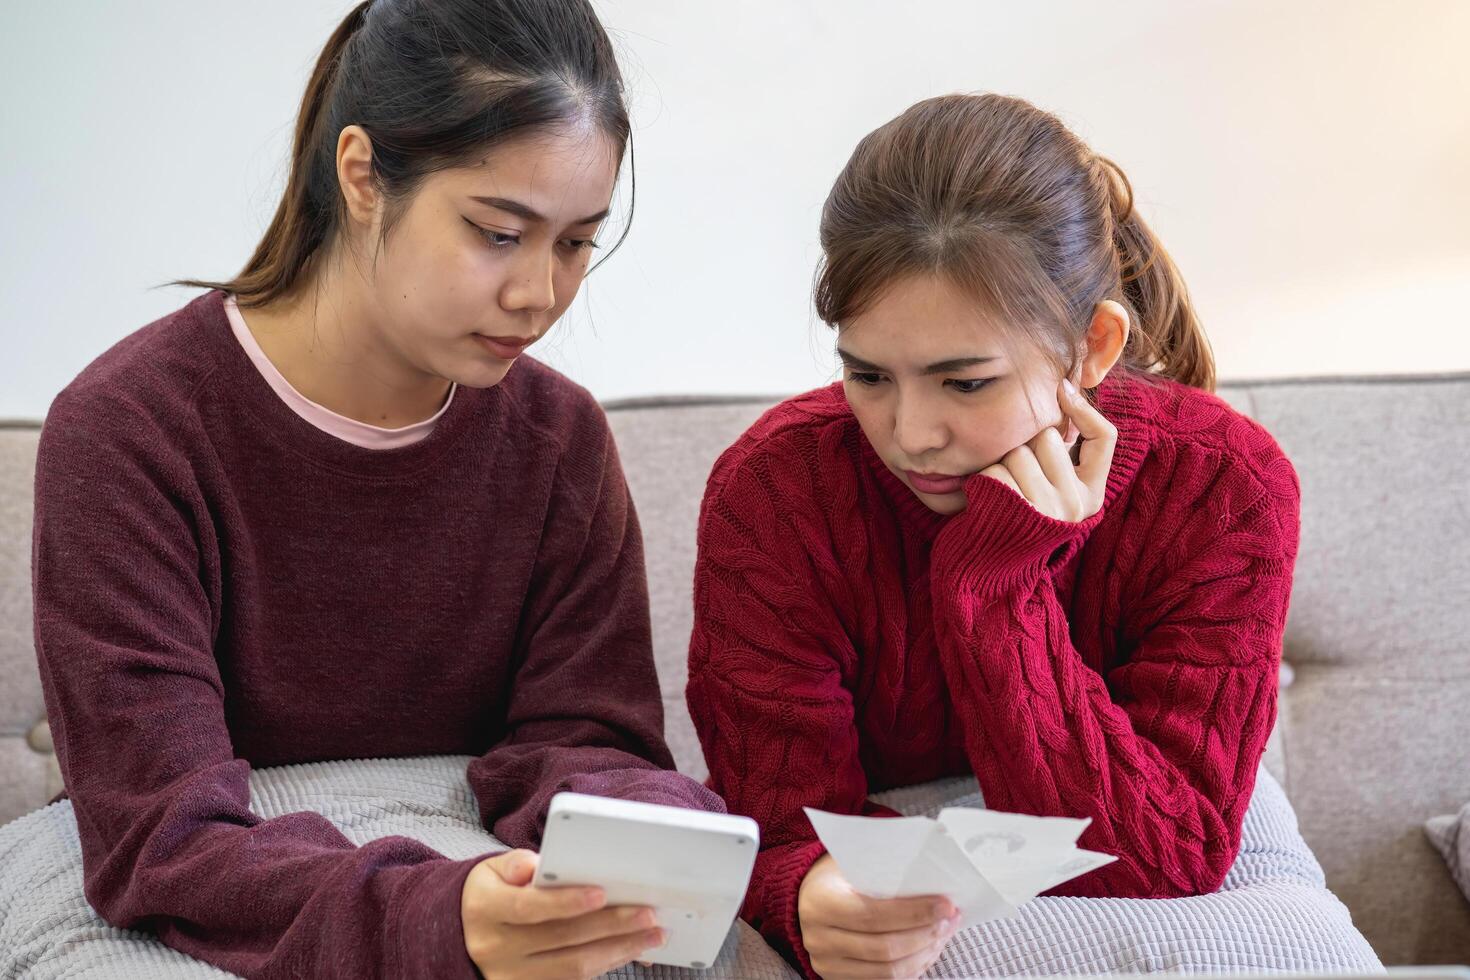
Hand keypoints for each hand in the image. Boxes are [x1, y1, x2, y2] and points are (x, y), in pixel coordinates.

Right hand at [461, 849, 663, 979]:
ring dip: (618, 950)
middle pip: (561, 938)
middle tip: (647, 914)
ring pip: (572, 967)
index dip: (567, 902)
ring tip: (651, 934)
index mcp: (486, 909)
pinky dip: (605, 964)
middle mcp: (496, 947)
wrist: (462, 934)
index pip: (530, 908)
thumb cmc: (490, 893)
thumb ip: (516, 864)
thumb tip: (537, 866)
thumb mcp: (492, 869)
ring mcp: (510, 975)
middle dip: (610, 925)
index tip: (601, 893)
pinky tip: (628, 950)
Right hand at [797, 854, 960, 979]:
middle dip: (926, 934)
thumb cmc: (837, 876)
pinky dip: (912, 968)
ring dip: (924, 954)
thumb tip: (933, 879)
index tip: (945, 904)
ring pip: (888, 971)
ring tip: (944, 934)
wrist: (808, 898)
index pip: (873, 914)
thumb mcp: (852, 864)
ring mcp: (828, 964)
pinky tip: (927, 950)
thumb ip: (884, 872)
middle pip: (885, 947)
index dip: (914, 912)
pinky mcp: (839, 978)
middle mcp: (820, 938)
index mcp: (821, 903)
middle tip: (951, 918)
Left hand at [976, 378, 1117, 522]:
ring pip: (1018, 452)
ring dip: (1003, 463)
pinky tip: (990, 497)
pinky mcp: (1014, 514)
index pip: (1104, 438)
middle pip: (1048, 438)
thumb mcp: (1056, 483)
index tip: (1061, 388)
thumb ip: (1067, 448)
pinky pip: (995, 472)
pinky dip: (985, 478)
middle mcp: (1074, 505)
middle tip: (1020, 472)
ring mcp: (1045, 511)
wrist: (993, 558)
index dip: (1084, 409)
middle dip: (1027, 444)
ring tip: (1004, 487)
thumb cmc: (1024, 507)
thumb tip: (1066, 386)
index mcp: (1092, 495)